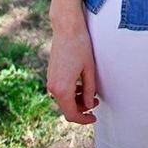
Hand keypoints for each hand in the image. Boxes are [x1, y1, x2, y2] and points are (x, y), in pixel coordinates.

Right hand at [46, 8, 98, 124]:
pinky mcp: (51, 74)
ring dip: (77, 100)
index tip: (94, 118)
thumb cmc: (80, 46)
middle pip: (66, 108)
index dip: (83, 119)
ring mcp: (50, 81)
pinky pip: (60, 90)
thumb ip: (89, 90)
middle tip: (96, 103)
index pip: (71, 114)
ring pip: (63, 100)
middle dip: (82, 109)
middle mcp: (53, 88)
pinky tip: (82, 86)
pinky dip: (71, 92)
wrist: (66, 28)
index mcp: (62, 89)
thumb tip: (90, 105)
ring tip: (91, 94)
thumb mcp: (89, 69)